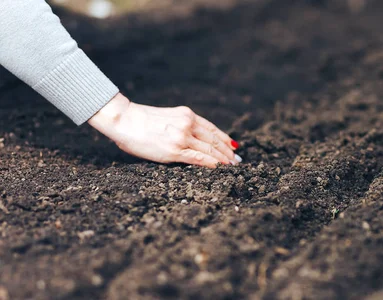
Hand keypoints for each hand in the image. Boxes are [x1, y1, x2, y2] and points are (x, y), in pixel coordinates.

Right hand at [88, 93, 241, 167]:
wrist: (124, 119)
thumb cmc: (139, 120)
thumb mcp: (167, 117)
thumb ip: (180, 125)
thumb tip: (190, 139)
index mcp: (186, 115)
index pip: (211, 128)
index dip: (224, 138)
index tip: (233, 146)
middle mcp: (188, 124)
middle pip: (214, 140)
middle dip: (227, 151)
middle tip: (237, 159)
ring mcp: (183, 137)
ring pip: (210, 150)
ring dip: (223, 159)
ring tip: (232, 166)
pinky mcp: (175, 150)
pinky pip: (199, 158)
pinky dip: (212, 163)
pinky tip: (220, 168)